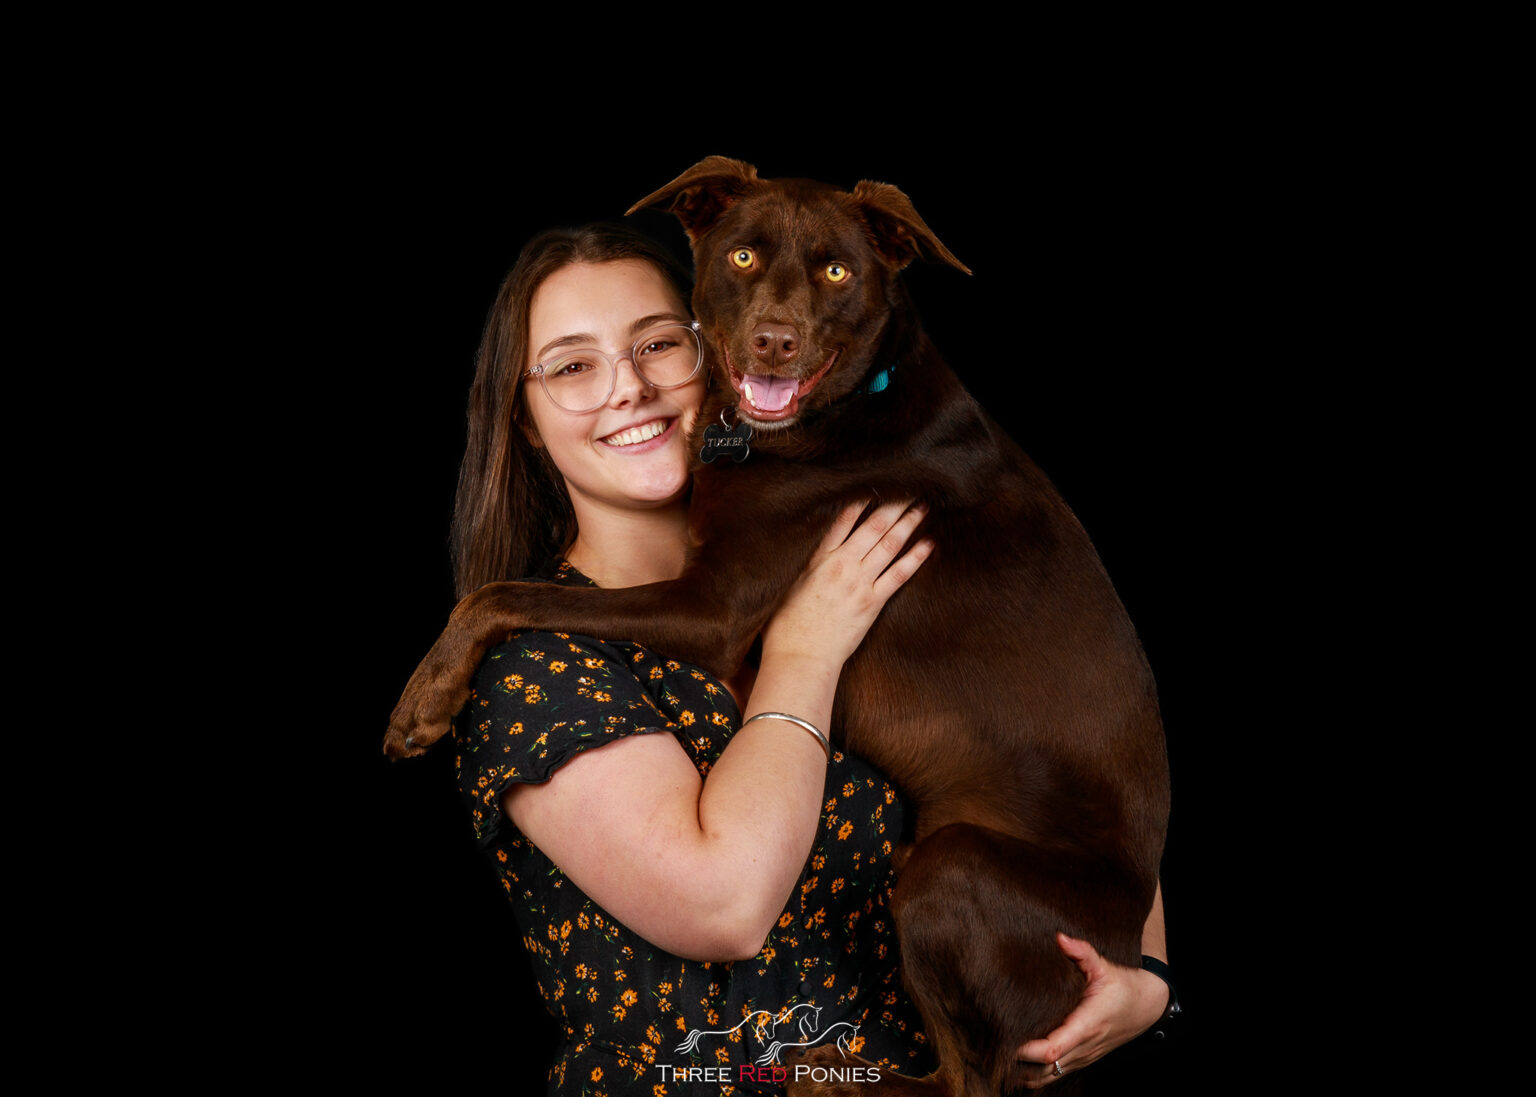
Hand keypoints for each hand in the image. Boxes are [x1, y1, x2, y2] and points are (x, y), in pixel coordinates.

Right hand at [762, 499, 931, 668]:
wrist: (800, 658)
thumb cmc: (785, 627)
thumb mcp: (785, 585)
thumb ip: (801, 563)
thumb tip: (804, 547)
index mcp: (817, 558)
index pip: (843, 518)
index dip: (862, 497)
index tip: (876, 482)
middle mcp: (841, 565)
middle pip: (873, 525)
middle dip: (894, 502)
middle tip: (910, 485)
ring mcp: (859, 583)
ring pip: (890, 544)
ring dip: (908, 522)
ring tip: (923, 505)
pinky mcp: (872, 603)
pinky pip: (899, 575)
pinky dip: (916, 558)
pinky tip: (929, 544)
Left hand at [1015, 934, 1168, 1087]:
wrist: (1148, 1005)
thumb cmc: (1124, 986)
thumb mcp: (1105, 966)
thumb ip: (1082, 952)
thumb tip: (1060, 938)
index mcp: (1086, 1025)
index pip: (1051, 1050)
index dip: (1026, 1049)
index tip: (1005, 1036)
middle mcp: (1084, 1047)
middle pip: (1044, 1070)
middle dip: (1018, 1061)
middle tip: (994, 1042)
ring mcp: (1083, 1057)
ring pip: (1049, 1077)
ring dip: (1025, 1071)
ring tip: (1002, 1052)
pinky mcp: (1083, 1059)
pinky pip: (1056, 1075)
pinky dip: (1036, 1073)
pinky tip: (1020, 1061)